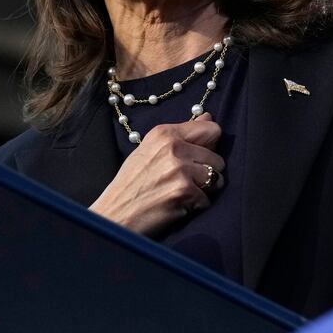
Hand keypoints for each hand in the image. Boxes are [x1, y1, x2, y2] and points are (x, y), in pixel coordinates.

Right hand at [90, 118, 224, 235]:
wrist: (114, 214)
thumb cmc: (130, 184)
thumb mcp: (150, 150)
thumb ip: (180, 136)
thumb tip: (208, 117)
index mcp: (164, 133)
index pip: (211, 130)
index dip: (211, 145)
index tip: (201, 156)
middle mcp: (173, 147)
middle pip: (217, 159)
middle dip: (206, 173)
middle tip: (184, 182)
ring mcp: (180, 169)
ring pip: (216, 179)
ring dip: (204, 190)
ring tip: (181, 193)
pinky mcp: (184, 192)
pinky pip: (207, 200)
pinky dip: (195, 206)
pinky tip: (176, 205)